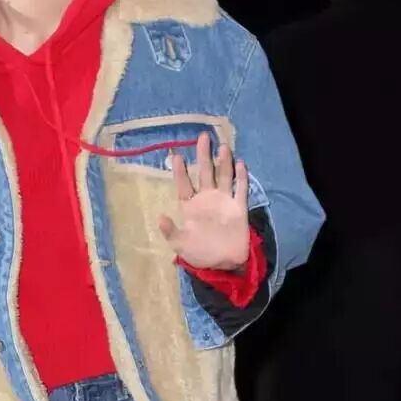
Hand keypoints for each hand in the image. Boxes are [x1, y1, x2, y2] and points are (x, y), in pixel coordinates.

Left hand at [160, 131, 249, 270]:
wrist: (224, 264)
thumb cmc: (200, 253)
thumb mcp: (180, 245)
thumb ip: (171, 232)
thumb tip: (160, 218)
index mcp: (190, 206)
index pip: (184, 184)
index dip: (180, 171)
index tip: (176, 155)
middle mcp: (207, 199)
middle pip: (205, 172)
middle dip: (203, 155)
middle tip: (202, 137)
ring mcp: (224, 201)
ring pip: (223, 176)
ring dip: (223, 162)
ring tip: (222, 146)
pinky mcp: (238, 208)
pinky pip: (240, 190)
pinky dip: (240, 177)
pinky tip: (240, 164)